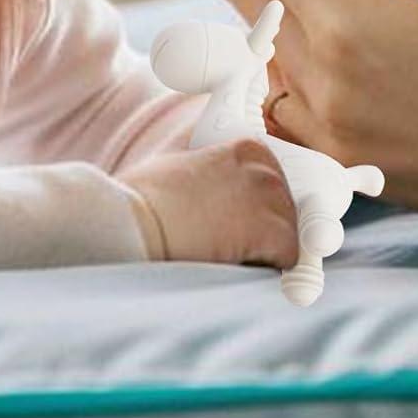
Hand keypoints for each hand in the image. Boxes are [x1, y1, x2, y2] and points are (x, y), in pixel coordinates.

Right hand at [121, 140, 298, 268]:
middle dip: (263, 233)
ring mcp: (270, 195)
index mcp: (245, 146)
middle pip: (285, 210)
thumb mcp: (180, 162)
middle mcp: (264, 163)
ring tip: (223, 254)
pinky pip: (290, 258)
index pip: (273, 187)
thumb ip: (208, 163)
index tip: (232, 228)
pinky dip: (267, 270)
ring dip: (263, 252)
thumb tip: (221, 168)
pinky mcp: (272, 229)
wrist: (127, 223)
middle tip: (223, 245)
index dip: (254, 213)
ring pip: (290, 234)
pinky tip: (232, 265)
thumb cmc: (142, 202)